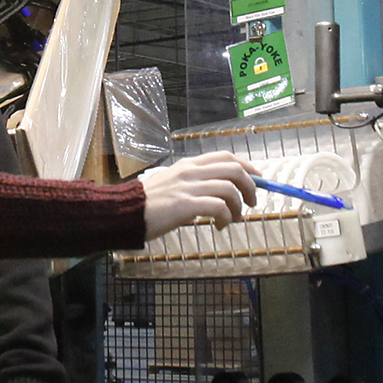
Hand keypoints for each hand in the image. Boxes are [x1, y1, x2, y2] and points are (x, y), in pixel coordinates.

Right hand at [138, 151, 259, 239]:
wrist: (123, 213)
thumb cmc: (147, 204)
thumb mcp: (172, 186)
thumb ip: (194, 186)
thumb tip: (221, 197)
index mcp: (188, 165)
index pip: (226, 157)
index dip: (247, 167)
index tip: (258, 179)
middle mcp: (190, 172)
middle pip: (233, 169)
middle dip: (250, 186)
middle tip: (251, 203)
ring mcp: (187, 187)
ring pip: (229, 189)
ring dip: (238, 207)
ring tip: (232, 220)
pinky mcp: (184, 205)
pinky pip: (218, 206)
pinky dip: (226, 217)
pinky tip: (220, 226)